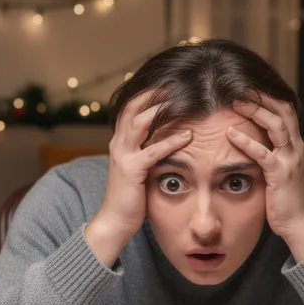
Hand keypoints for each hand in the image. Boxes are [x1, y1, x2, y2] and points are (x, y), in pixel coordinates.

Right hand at [86, 91, 192, 266]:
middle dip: (154, 94)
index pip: (130, 109)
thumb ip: (147, 152)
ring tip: (183, 100)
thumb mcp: (138, 169)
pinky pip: (153, 150)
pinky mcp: (132, 170)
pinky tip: (188, 136)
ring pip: (141, 123)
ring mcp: (123, 156)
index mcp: (120, 142)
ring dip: (162, 109)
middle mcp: (118, 144)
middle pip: (134, 108)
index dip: (146, 94)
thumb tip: (166, 141)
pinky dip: (171, 141)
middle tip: (176, 84)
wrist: (115, 221)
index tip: (166, 84)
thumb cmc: (131, 197)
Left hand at [227, 96, 303, 257]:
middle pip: (283, 110)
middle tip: (240, 86)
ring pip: (276, 125)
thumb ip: (270, 155)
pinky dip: (246, 141)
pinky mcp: (280, 174)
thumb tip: (252, 144)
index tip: (250, 86)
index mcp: (295, 145)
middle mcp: (295, 148)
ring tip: (235, 102)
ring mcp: (290, 160)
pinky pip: (263, 153)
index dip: (270, 96)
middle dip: (262, 96)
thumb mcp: (279, 172)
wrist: (300, 223)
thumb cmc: (286, 200)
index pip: (286, 111)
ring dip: (255, 111)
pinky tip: (230, 134)